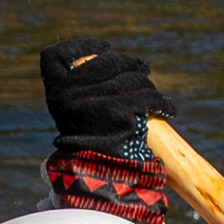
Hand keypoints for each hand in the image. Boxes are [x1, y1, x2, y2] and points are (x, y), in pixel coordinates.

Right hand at [39, 39, 175, 160]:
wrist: (103, 177)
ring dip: (146, 83)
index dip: (80, 46)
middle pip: (106, 61)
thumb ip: (83, 87)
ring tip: (150, 94)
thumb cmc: (92, 143)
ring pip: (132, 77)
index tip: (104, 47)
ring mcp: (96, 101)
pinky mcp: (122, 111)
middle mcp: (71, 94)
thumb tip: (108, 54)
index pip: (55, 55)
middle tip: (142, 68)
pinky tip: (167, 109)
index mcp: (55, 92)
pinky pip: (149, 96)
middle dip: (129, 63)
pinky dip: (162, 102)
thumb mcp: (75, 112)